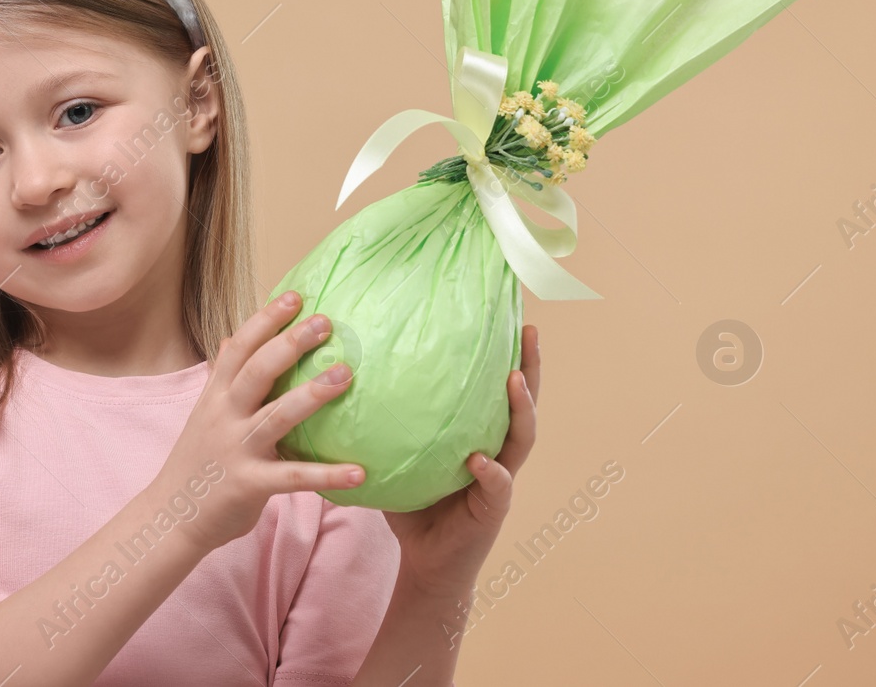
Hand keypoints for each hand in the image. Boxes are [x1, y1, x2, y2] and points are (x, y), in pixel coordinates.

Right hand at [151, 291, 365, 553]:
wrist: (170, 516)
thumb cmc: (198, 463)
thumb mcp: (205, 415)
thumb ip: (224, 382)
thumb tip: (237, 340)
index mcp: (215, 397)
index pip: (238, 348)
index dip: (265, 320)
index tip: (294, 296)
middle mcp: (223, 416)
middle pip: (258, 371)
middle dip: (291, 343)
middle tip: (325, 322)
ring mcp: (236, 449)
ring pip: (277, 414)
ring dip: (313, 393)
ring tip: (346, 374)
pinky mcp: (250, 485)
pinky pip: (294, 478)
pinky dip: (328, 475)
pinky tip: (359, 471)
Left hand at [381, 323, 540, 595]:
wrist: (427, 561)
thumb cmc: (413, 502)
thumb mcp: (400, 453)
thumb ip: (388, 420)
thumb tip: (344, 370)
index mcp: (478, 433)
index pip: (497, 387)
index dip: (508, 353)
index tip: (510, 314)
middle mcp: (497, 450)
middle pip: (524, 403)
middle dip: (531, 366)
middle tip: (529, 331)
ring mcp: (500, 480)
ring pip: (521, 439)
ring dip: (521, 408)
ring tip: (514, 379)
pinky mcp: (492, 510)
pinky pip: (496, 487)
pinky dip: (490, 472)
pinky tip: (479, 459)